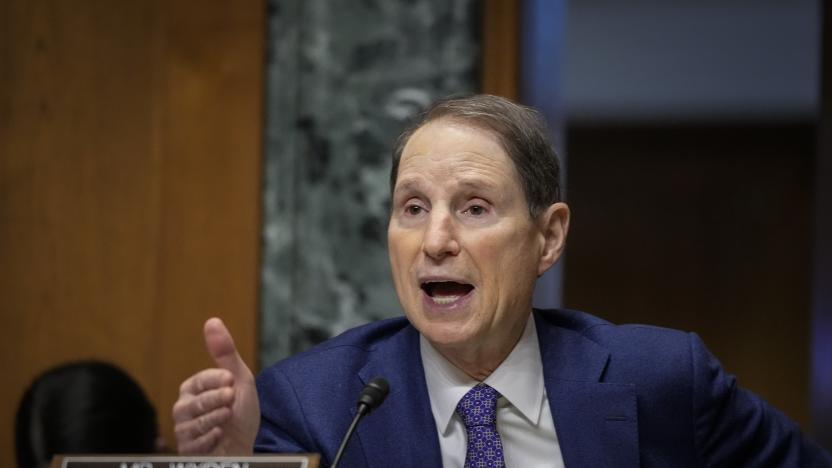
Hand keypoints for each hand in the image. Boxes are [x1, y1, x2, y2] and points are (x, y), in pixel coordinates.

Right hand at [172, 318, 259, 454]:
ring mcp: (183, 429)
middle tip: (231, 401)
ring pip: (194, 422)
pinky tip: (220, 435)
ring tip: (228, 417)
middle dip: (218, 401)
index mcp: (194, 388)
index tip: (232, 382)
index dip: (218, 380)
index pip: (200, 379)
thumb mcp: (239, 378)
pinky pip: (194, 442)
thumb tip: (212, 320)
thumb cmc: (241, 412)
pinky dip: (211, 438)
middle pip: (195, 402)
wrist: (244, 445)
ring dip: (216, 419)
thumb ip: (225, 352)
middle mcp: (184, 407)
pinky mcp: (186, 449)